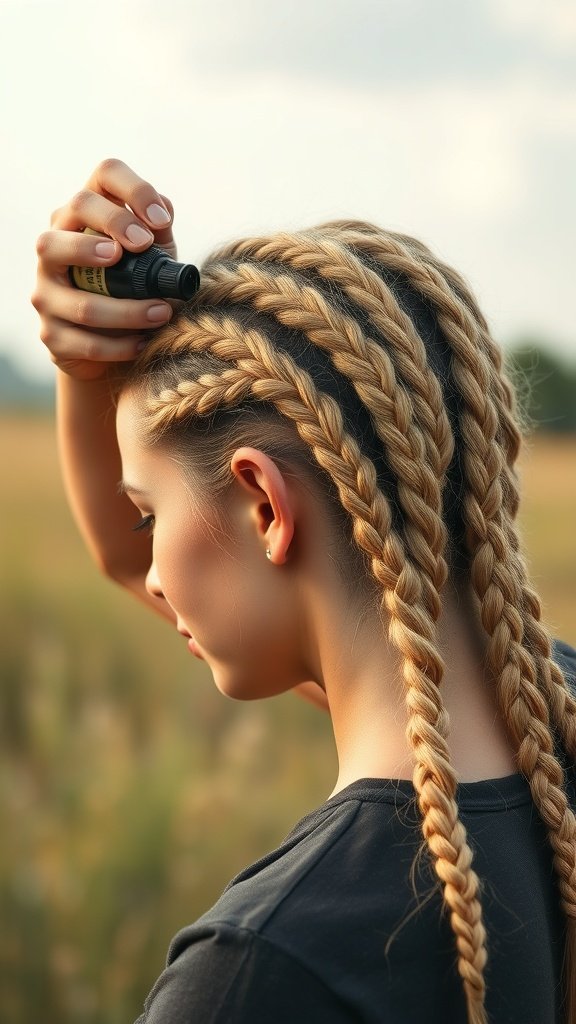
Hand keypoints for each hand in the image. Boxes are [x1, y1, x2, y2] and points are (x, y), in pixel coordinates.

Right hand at [32, 158, 175, 380]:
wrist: (112, 348)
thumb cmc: (135, 291)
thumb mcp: (153, 259)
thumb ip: (159, 233)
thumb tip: (164, 208)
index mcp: (86, 216)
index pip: (105, 175)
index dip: (134, 189)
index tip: (160, 220)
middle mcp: (57, 242)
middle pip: (75, 208)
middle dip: (113, 223)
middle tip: (144, 246)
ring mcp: (47, 288)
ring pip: (79, 289)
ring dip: (127, 307)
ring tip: (163, 311)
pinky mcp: (50, 332)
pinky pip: (85, 340)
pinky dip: (120, 344)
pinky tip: (144, 343)